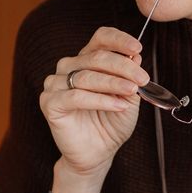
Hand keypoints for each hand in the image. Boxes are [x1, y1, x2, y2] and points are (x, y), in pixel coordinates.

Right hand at [40, 27, 148, 178]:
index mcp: (86, 60)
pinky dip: (100, 100)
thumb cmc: (111, 124)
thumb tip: (135, 54)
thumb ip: (129, 77)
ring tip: (132, 92)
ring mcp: (55, 84)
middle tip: (142, 78)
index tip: (138, 48)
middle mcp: (68, 67)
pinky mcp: (49, 103)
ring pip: (86, 76)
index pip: (100, 39)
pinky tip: (117, 106)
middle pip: (96, 57)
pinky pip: (76, 97)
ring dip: (113, 83)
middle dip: (123, 67)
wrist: (97, 153)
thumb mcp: (128, 98)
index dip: (118, 40)